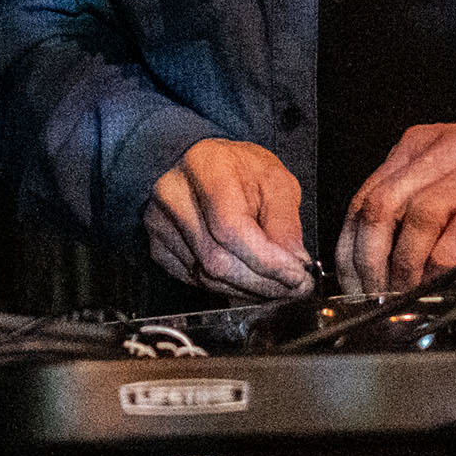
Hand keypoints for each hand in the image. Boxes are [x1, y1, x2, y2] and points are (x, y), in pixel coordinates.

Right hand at [147, 139, 315, 298]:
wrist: (206, 165)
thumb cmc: (241, 169)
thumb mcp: (276, 180)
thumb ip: (286, 222)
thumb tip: (294, 263)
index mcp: (205, 167)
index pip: (232, 229)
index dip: (268, 261)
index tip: (298, 275)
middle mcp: (173, 194)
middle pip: (218, 260)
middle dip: (263, 283)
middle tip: (294, 288)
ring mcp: (159, 223)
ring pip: (207, 277)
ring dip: (248, 290)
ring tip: (277, 286)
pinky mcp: (157, 246)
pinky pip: (195, 281)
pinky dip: (228, 288)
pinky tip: (250, 282)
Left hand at [337, 118, 455, 295]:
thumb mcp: (443, 162)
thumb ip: (409, 190)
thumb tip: (370, 245)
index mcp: (416, 144)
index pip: (365, 195)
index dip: (350, 244)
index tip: (350, 277)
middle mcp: (439, 152)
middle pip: (382, 206)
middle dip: (368, 258)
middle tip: (371, 290)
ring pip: (418, 219)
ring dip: (403, 264)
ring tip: (403, 290)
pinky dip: (440, 262)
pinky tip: (435, 279)